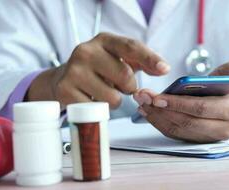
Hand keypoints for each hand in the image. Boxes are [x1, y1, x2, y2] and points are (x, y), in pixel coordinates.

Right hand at [27, 33, 169, 107]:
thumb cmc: (99, 69)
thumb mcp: (120, 59)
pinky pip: (97, 109)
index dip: (150, 58)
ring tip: (103, 92)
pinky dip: (99, 109)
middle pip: (125, 76)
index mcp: (104, 40)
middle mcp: (86, 51)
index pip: (131, 47)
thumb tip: (163, 69)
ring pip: (113, 97)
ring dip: (114, 100)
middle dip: (129, 87)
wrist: (64, 78)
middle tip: (118, 85)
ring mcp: (74, 70)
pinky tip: (91, 99)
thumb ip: (143, 61)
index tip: (164, 69)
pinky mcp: (65, 90)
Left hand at [133, 61, 228, 142]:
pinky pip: (175, 134)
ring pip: (179, 130)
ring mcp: (209, 137)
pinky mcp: (198, 140)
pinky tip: (148, 111)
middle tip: (143, 97)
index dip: (178, 104)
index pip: (201, 109)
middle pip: (187, 122)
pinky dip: (159, 123)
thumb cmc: (227, 84)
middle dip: (161, 110)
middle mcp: (223, 128)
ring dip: (157, 117)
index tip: (157, 97)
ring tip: (142, 102)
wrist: (228, 101)